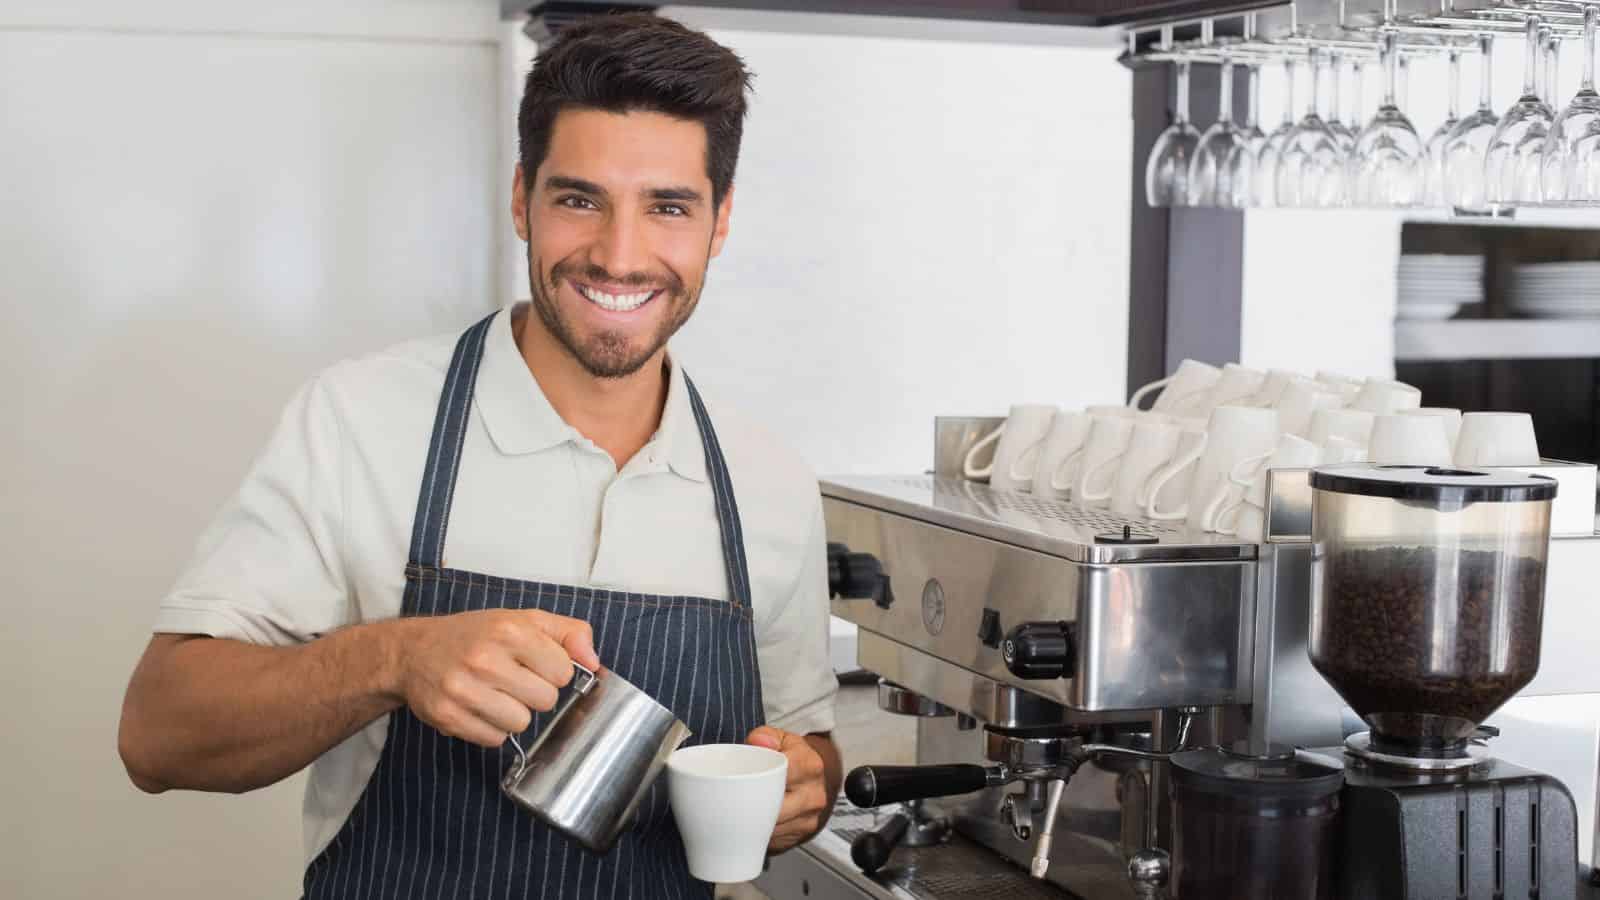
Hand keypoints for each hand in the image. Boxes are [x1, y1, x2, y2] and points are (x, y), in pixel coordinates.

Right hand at [396, 609, 599, 747]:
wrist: (413, 651)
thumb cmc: (475, 635)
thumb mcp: (524, 619)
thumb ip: (568, 634)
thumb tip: (595, 663)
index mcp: (510, 630)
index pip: (564, 672)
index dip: (554, 671)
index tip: (535, 664)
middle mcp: (485, 658)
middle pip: (545, 701)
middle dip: (535, 694)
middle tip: (513, 680)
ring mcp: (463, 689)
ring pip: (521, 723)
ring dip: (513, 713)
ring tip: (495, 694)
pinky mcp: (447, 716)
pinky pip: (493, 739)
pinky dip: (491, 729)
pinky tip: (478, 708)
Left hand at [747, 726, 837, 852]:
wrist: (813, 777)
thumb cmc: (792, 756)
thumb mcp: (780, 739)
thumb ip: (766, 736)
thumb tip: (758, 742)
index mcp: (810, 765)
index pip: (781, 774)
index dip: (756, 780)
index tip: (737, 782)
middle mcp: (814, 793)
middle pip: (774, 807)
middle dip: (750, 806)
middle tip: (728, 802)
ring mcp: (810, 816)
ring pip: (773, 826)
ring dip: (752, 823)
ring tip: (736, 813)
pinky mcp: (803, 833)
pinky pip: (775, 838)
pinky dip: (760, 833)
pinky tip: (750, 824)